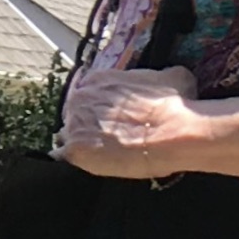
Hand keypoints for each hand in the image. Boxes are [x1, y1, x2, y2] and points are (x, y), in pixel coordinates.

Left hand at [51, 66, 197, 178]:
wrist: (172, 133)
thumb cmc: (172, 104)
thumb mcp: (173, 76)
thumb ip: (162, 74)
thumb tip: (170, 75)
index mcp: (99, 78)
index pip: (90, 92)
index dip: (101, 107)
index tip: (114, 117)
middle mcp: (81, 97)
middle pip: (77, 113)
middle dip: (91, 124)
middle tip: (110, 137)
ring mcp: (75, 124)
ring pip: (70, 134)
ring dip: (83, 142)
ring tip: (103, 154)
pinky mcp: (76, 151)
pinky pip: (64, 157)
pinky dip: (75, 160)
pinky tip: (90, 164)